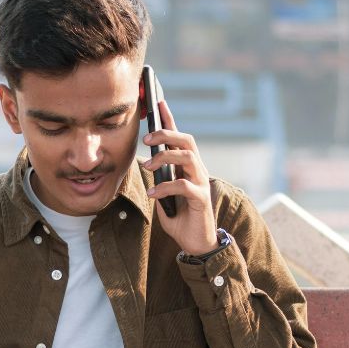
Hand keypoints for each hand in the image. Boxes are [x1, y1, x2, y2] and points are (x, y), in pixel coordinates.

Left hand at [142, 100, 217, 255]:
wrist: (196, 244)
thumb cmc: (181, 219)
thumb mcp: (164, 197)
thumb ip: (159, 180)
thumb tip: (147, 165)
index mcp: (188, 168)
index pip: (180, 139)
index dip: (170, 120)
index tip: (158, 103)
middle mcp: (197, 171)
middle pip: (187, 141)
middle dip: (166, 134)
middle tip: (146, 138)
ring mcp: (201, 184)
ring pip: (188, 158)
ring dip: (165, 157)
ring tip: (146, 166)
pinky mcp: (202, 199)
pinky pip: (184, 186)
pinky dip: (166, 187)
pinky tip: (153, 193)